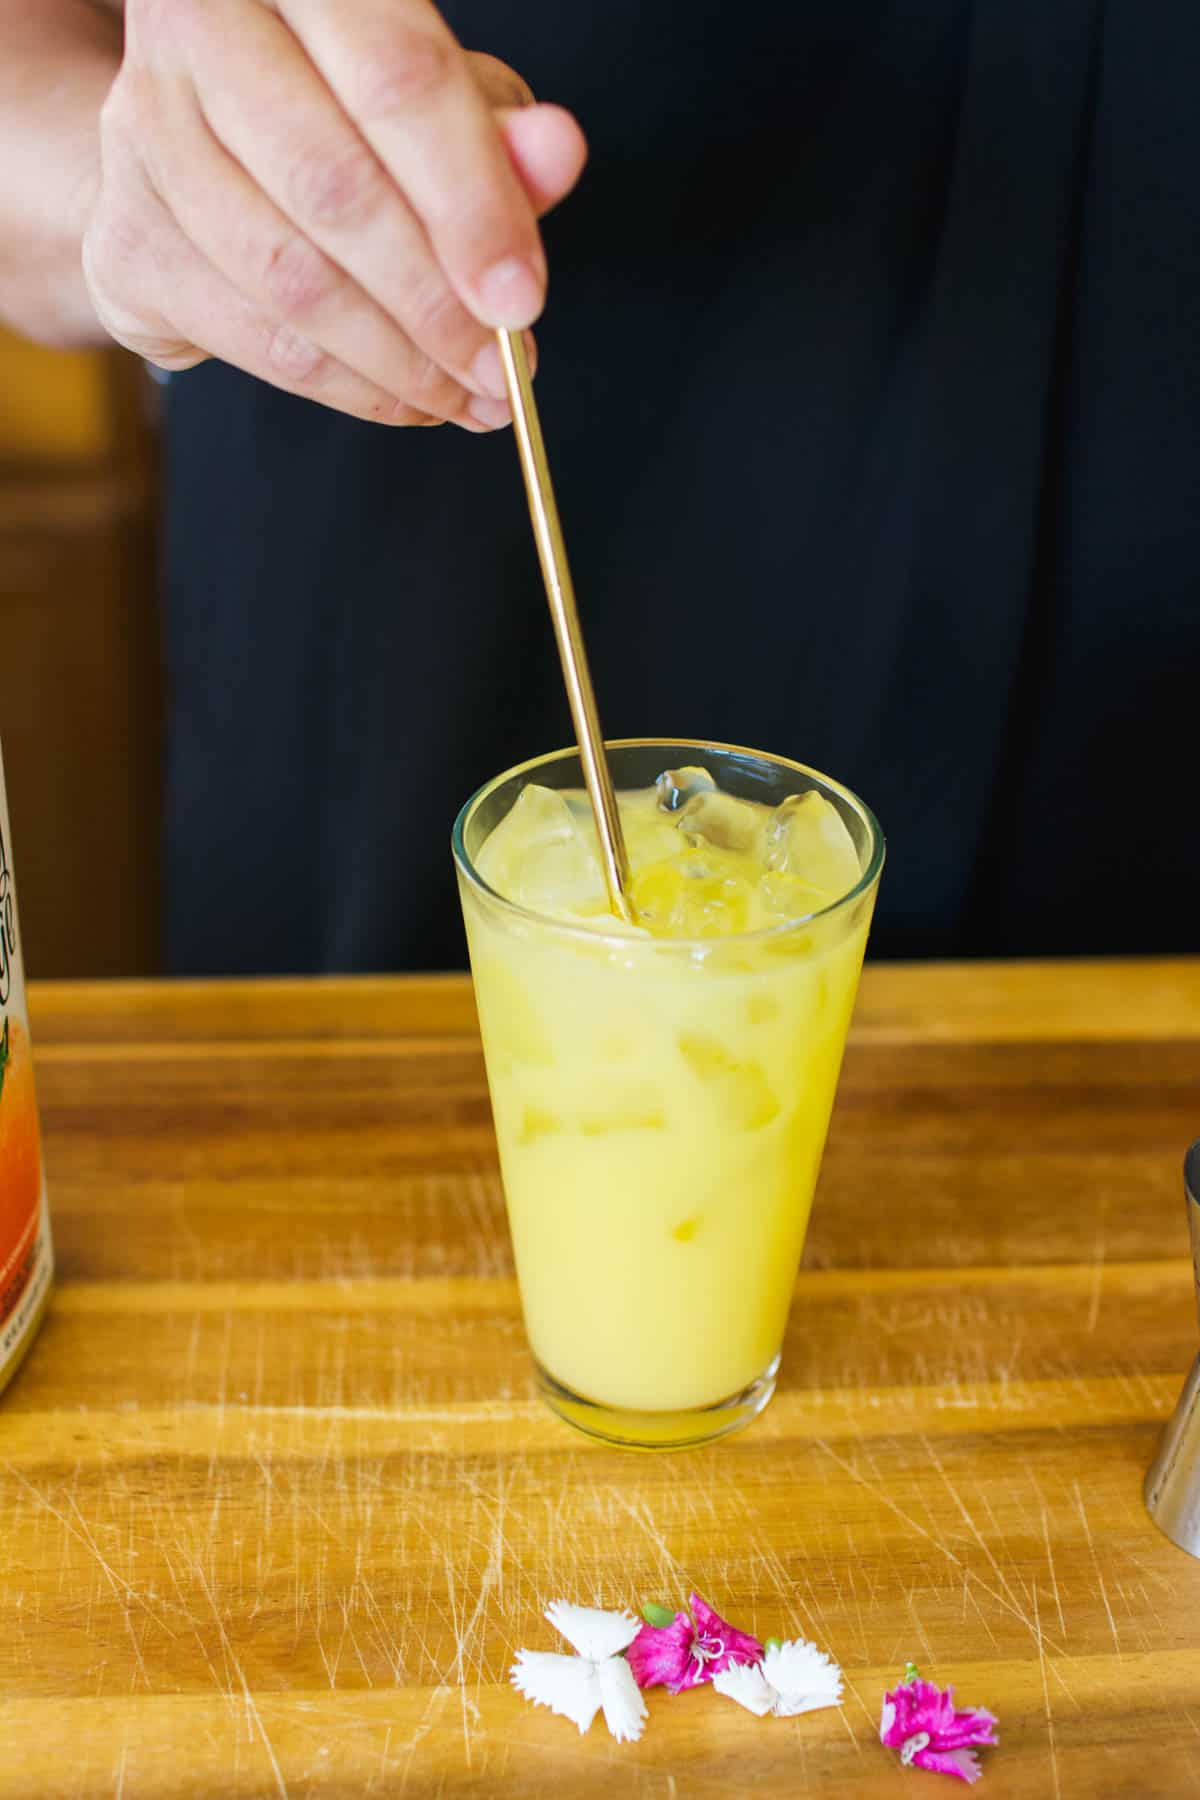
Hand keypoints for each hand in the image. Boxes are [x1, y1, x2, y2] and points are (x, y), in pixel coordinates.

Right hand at [82, 0, 586, 428]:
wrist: (197, 144)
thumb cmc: (336, 109)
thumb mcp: (431, 97)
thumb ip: (496, 128)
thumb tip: (557, 155)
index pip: (397, 81)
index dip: (471, 203)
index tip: (524, 300)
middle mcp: (201, 30)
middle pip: (336, 189)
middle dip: (437, 304)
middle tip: (503, 370)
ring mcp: (147, 134)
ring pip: (291, 278)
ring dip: (398, 362)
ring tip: (467, 397)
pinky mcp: (129, 239)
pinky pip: (256, 338)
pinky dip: (347, 386)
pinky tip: (408, 400)